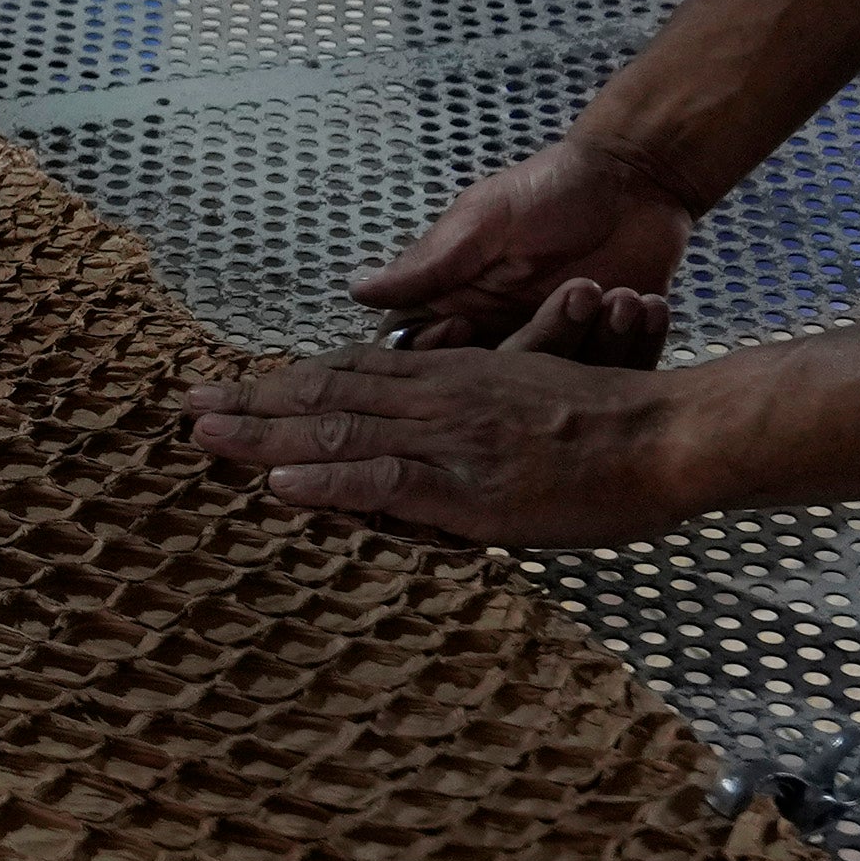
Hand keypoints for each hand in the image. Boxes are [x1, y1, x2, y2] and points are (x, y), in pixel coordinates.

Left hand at [184, 282, 697, 544]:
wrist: (670, 434)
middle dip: (254, 403)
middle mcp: (441, 399)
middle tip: (189, 406)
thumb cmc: (616, 421)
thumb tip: (444, 433)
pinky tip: (280, 485)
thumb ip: (480, 410)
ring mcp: (451, 441)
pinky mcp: (470, 487)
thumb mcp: (534, 396)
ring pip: (339, 432)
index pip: (354, 374)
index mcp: (456, 378)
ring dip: (264, 436)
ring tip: (204, 435)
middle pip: (328, 395)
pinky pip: (384, 481)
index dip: (290, 380)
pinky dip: (327, 482)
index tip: (240, 387)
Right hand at [353, 131, 699, 348]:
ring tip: (607, 292)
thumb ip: (429, 263)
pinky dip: (627, 345)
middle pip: (495, 381)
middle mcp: (503, 334)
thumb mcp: (484, 221)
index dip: (437, 354)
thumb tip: (355, 288)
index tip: (464, 325)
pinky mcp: (608, 353)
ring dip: (586, 339)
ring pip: (554, 385)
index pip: (424, 355)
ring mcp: (556, 348)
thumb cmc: (552, 189)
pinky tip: (636, 301)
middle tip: (567, 299)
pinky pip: (611, 375)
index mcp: (461, 303)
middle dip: (530, 347)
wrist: (637, 178)